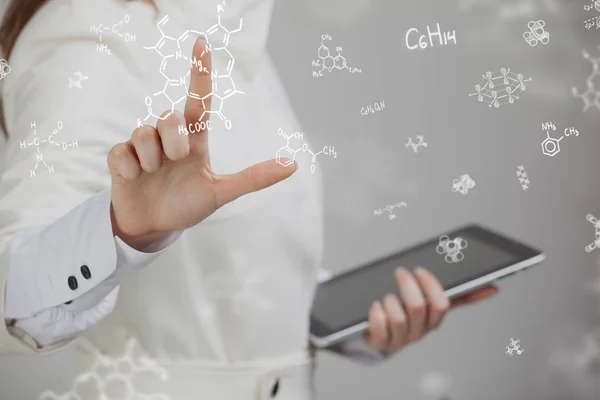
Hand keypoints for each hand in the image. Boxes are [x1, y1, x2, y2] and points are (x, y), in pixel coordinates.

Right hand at [107, 38, 295, 248]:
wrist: (153, 227)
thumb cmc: (188, 205)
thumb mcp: (221, 192)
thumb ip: (253, 178)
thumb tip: (293, 165)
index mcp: (195, 140)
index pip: (199, 100)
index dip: (200, 72)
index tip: (202, 43)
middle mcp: (169, 138)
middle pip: (170, 117)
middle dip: (175, 142)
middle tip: (176, 162)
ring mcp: (143, 146)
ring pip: (144, 133)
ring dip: (153, 159)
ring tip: (154, 174)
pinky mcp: (120, 158)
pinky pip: (122, 152)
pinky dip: (130, 169)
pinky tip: (135, 178)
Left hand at [363, 267, 498, 352]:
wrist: (380, 334)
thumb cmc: (408, 313)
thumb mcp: (432, 302)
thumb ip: (460, 295)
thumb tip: (494, 287)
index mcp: (434, 320)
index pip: (442, 304)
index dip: (431, 286)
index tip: (420, 271)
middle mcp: (420, 332)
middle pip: (418, 307)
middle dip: (407, 286)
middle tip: (401, 272)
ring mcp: (401, 339)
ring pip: (398, 318)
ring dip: (390, 301)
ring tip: (387, 296)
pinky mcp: (381, 343)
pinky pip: (379, 327)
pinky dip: (376, 313)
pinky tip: (375, 306)